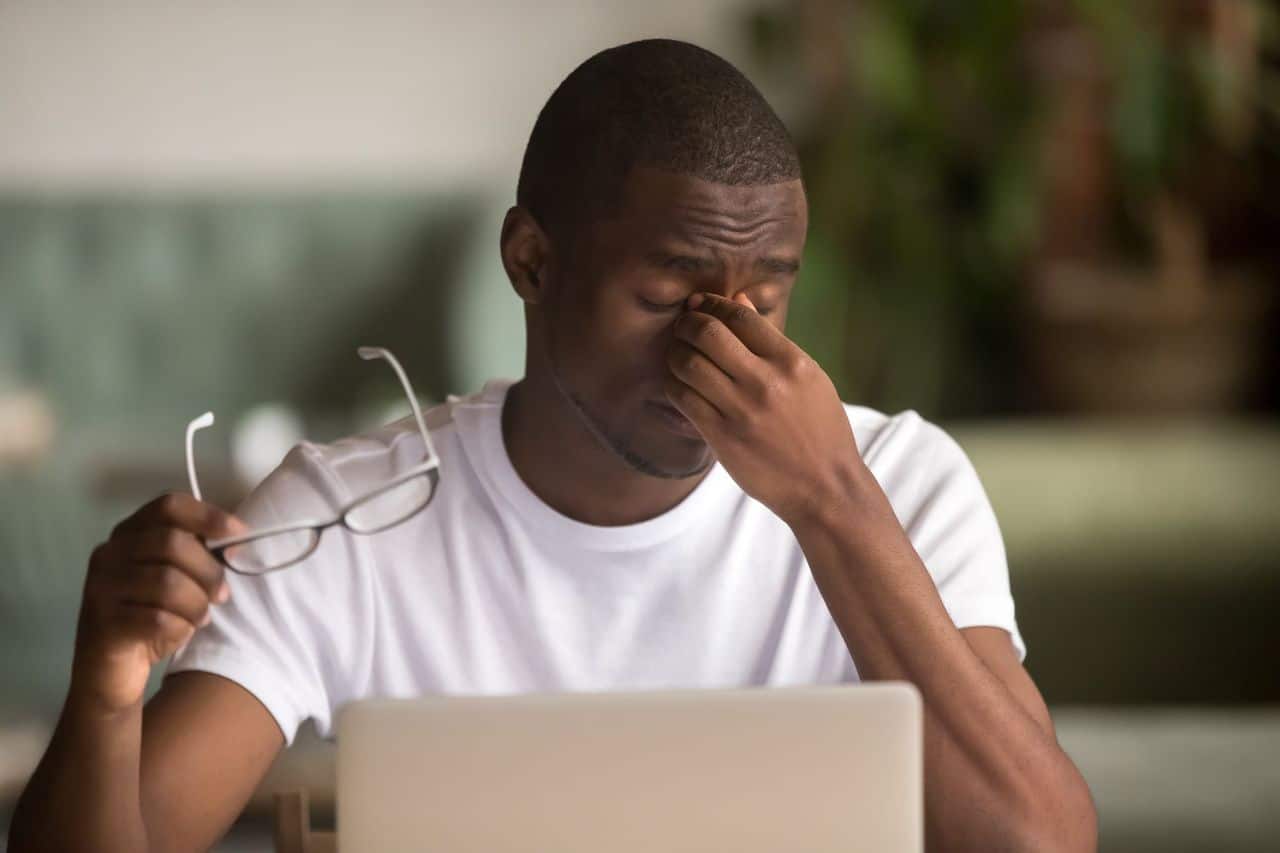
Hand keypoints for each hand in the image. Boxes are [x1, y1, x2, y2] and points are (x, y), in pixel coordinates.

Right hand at [72, 492, 245, 712]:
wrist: (109, 671)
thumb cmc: (150, 618)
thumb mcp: (175, 579)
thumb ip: (199, 556)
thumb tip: (237, 544)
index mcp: (129, 534)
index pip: (169, 506)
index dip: (207, 515)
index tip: (239, 532)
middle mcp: (109, 553)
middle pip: (173, 543)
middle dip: (208, 572)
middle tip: (221, 596)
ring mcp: (100, 586)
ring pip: (167, 582)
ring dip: (196, 604)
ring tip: (199, 618)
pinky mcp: (102, 620)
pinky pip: (157, 618)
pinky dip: (180, 627)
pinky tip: (180, 633)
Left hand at [663, 292, 864, 524]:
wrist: (824, 486)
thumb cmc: (820, 429)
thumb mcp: (809, 378)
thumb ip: (772, 341)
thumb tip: (739, 300)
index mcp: (791, 362)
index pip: (740, 315)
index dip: (712, 303)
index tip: (700, 304)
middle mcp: (765, 381)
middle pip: (708, 332)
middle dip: (687, 323)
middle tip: (682, 327)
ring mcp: (741, 410)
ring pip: (688, 363)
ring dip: (675, 354)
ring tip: (678, 355)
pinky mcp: (722, 436)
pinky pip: (683, 398)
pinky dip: (673, 385)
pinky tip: (678, 385)